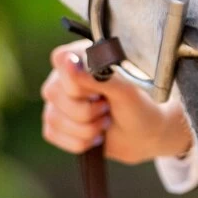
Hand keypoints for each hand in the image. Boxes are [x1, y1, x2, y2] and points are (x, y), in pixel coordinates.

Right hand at [41, 40, 193, 165]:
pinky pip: (51, 133)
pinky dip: (79, 141)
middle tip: (108, 107)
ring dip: (86, 128)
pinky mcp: (56, 123)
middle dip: (87, 109)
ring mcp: (58, 100)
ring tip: (105, 121)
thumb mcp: (125, 89)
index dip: (77, 80)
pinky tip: (95, 136)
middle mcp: (66, 75)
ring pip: (53, 116)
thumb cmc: (140, 105)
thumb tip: (68, 63)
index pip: (61, 58)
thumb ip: (96, 75)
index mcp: (84, 56)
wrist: (145, 135)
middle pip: (53, 91)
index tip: (100, 91)